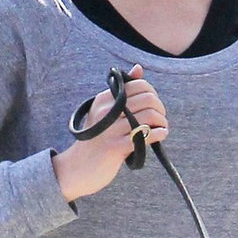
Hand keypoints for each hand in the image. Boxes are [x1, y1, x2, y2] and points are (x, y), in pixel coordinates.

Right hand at [52, 64, 168, 202]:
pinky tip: (160, 135)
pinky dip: (159, 134)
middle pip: (147, 99)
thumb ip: (122, 91)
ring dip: (162, 122)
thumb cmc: (95, 140)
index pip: (139, 85)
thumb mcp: (103, 111)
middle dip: (160, 108)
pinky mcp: (115, 148)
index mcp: (104, 99)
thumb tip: (138, 68)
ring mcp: (111, 130)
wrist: (75, 169)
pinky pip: (146, 135)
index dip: (152, 94)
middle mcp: (106, 111)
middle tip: (160, 119)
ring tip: (162, 128)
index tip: (153, 106)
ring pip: (149, 116)